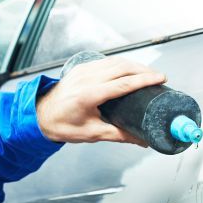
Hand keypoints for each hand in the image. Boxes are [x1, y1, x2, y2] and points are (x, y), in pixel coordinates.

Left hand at [36, 56, 166, 144]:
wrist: (41, 115)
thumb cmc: (63, 126)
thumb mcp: (92, 133)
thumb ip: (119, 135)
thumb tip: (141, 140)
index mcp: (89, 95)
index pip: (124, 84)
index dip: (145, 80)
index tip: (160, 79)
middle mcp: (86, 78)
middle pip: (123, 68)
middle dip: (144, 70)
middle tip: (159, 77)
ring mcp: (84, 70)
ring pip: (115, 61)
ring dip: (134, 65)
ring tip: (148, 73)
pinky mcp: (82, 67)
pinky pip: (106, 61)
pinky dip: (121, 63)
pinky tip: (130, 68)